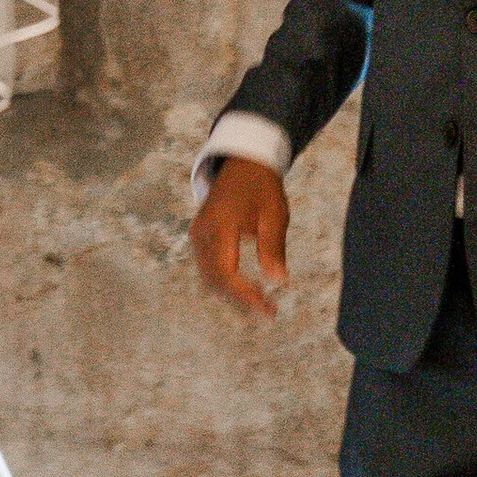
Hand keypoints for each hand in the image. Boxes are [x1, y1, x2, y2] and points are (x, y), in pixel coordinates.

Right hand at [190, 156, 290, 319]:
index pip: (226, 272)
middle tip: (268, 314)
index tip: (267, 309)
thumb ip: (273, 247)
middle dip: (239, 300)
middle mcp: (203, 231)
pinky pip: (208, 267)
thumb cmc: (262, 187)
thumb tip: (279, 281)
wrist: (242, 162)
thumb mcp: (274, 214)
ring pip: (209, 276)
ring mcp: (197, 234)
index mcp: (221, 224)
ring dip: (231, 294)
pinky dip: (225, 282)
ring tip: (259, 306)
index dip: (245, 295)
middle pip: (214, 279)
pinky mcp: (199, 236)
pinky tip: (246, 290)